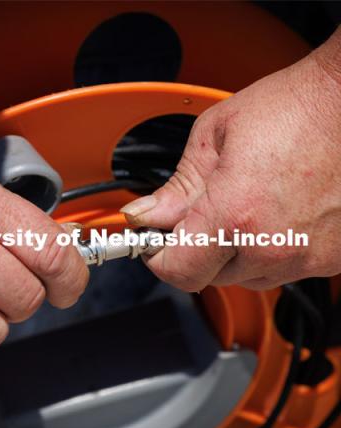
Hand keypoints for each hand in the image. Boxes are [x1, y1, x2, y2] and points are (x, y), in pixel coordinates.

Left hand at [121, 28, 340, 291]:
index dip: (158, 257)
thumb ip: (175, 188)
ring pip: (243, 276)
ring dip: (231, 250)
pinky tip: (271, 214)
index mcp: (236, 215)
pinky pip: (279, 268)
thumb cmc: (293, 109)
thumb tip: (145, 214)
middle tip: (199, 213)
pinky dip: (265, 249)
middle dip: (194, 250)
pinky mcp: (330, 259)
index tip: (155, 242)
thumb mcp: (213, 138)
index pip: (178, 271)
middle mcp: (272, 246)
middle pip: (207, 276)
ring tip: (243, 205)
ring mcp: (305, 257)